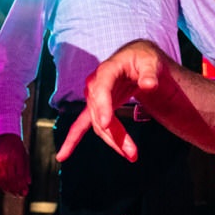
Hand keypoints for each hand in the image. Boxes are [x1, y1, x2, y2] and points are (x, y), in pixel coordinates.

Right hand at [0, 134, 30, 196]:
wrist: (6, 138)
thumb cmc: (18, 148)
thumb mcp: (25, 156)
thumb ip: (27, 170)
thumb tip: (28, 183)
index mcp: (18, 158)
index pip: (20, 175)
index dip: (22, 185)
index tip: (25, 192)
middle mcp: (8, 160)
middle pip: (12, 178)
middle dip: (16, 189)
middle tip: (21, 195)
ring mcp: (1, 162)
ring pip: (4, 179)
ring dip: (10, 189)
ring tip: (15, 194)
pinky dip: (2, 185)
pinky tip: (7, 190)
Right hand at [55, 39, 173, 162]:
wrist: (136, 59)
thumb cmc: (143, 59)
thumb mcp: (151, 61)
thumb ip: (149, 73)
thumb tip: (149, 85)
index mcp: (107, 70)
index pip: (102, 89)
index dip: (103, 106)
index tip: (106, 123)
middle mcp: (95, 85)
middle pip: (100, 114)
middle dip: (115, 135)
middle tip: (132, 152)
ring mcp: (94, 98)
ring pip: (98, 124)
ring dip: (112, 141)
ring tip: (131, 155)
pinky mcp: (96, 108)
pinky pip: (82, 125)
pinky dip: (73, 140)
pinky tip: (63, 155)